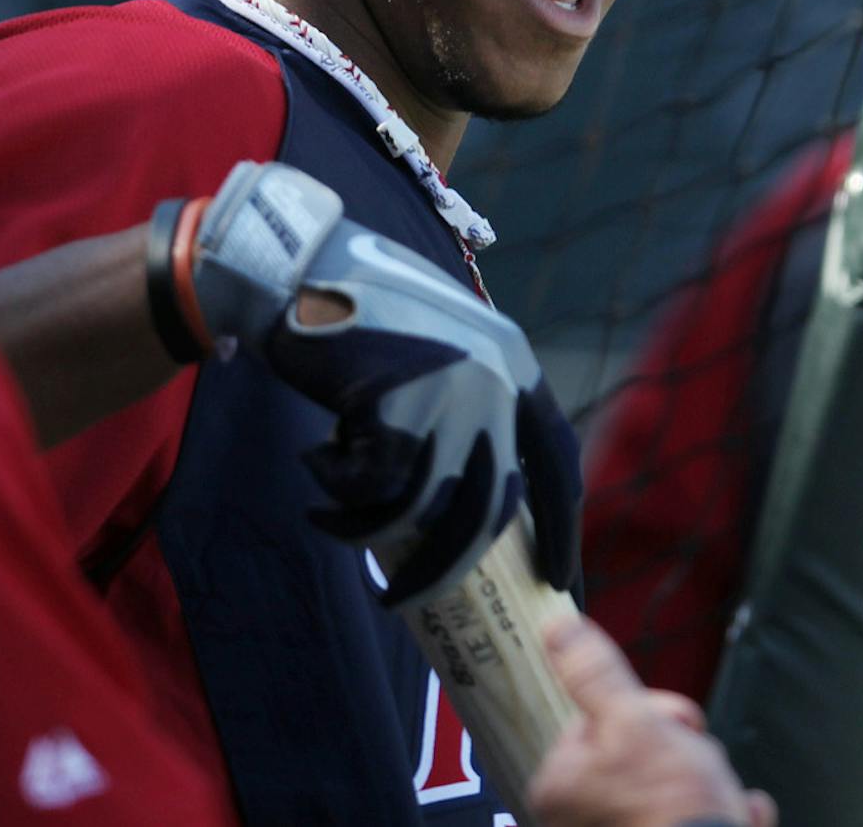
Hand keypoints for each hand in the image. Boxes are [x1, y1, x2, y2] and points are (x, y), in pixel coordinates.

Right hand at [182, 161, 579, 604]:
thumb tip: (470, 505)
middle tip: (401, 598)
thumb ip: (468, 403)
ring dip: (364, 528)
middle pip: (486, 511)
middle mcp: (493, 382)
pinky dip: (337, 493)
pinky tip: (314, 462)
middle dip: (444, 569)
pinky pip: (371, 490)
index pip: (558, 462)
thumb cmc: (361, 309)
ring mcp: (447, 395)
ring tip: (329, 515)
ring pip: (420, 508)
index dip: (563, 530)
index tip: (559, 582)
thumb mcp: (440, 345)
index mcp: (514, 362)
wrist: (300, 265)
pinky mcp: (397, 409)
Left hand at [529, 615, 775, 826]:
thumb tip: (558, 629)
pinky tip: (735, 813)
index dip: (646, 714)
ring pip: (671, 782)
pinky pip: (692, 816)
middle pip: (637, 749)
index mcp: (561, 785)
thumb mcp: (634, 721)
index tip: (673, 725)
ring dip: (706, 781)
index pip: (602, 719)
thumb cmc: (673, 808)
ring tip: (717, 798)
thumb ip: (596, 675)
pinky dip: (720, 812)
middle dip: (680, 750)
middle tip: (694, 767)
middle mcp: (580, 817)